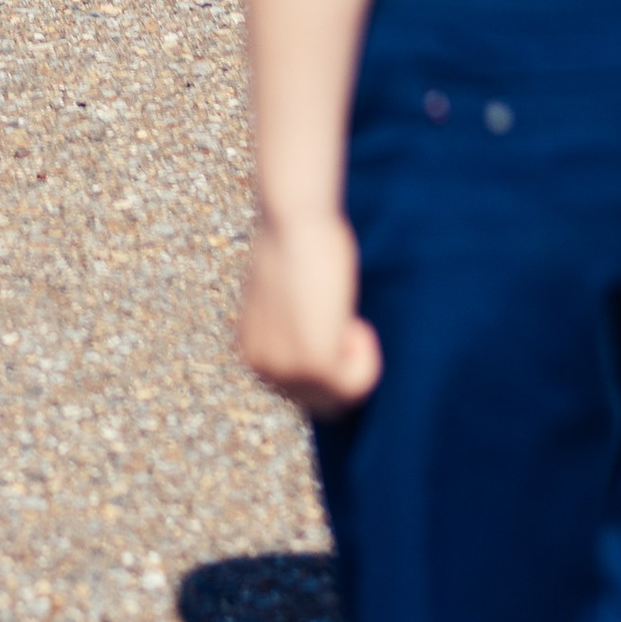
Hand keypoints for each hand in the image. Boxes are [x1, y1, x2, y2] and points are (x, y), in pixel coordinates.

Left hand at [237, 211, 382, 417]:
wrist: (296, 219)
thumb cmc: (298, 241)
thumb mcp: (288, 293)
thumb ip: (295, 325)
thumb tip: (320, 340)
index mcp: (253, 351)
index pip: (302, 390)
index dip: (334, 360)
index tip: (338, 321)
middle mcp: (262, 367)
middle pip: (323, 403)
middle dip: (347, 366)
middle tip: (348, 319)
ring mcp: (286, 370)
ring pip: (342, 398)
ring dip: (358, 358)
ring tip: (346, 315)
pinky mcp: (314, 364)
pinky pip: (356, 386)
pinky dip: (367, 358)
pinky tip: (352, 320)